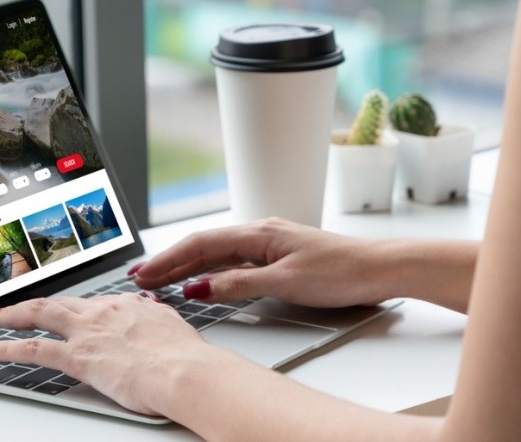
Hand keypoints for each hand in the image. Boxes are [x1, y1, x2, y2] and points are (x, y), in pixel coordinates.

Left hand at [0, 293, 210, 414]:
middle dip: (31, 305)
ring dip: (12, 316)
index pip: (90, 304)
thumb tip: (152, 312)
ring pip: (39, 315)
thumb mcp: (172, 325)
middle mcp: (102, 312)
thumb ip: (156, 317)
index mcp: (126, 305)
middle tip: (12, 309)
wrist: (185, 370)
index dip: (73, 309)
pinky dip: (6, 348)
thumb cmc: (185, 356)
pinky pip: (32, 349)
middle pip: (58, 302)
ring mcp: (87, 332)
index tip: (64, 313)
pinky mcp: (77, 356)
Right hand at [133, 217, 390, 307]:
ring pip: (217, 256)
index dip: (169, 259)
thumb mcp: (286, 281)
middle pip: (204, 247)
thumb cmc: (342, 270)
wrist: (379, 268)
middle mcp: (259, 235)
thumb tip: (201, 287)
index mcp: (258, 233)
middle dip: (170, 262)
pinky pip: (233, 264)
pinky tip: (201, 283)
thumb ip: (239, 284)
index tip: (145, 273)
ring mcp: (268, 246)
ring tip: (160, 280)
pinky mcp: (277, 259)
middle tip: (141, 277)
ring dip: (187, 268)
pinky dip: (211, 274)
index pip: (201, 244)